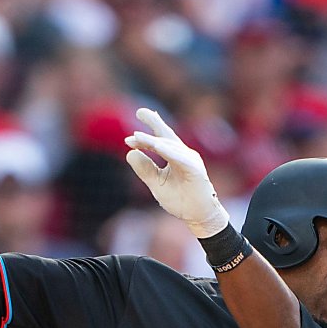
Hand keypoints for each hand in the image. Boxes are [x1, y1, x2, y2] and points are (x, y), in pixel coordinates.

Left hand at [123, 108, 229, 238]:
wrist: (197, 216)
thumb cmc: (180, 199)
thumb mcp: (156, 183)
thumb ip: (144, 169)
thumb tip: (129, 152)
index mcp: (174, 156)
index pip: (160, 139)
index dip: (145, 134)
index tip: (130, 134)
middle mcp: (183, 154)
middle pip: (167, 135)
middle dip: (154, 123)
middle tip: (140, 112)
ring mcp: (190, 161)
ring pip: (170, 146)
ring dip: (153, 140)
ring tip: (136, 136)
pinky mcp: (196, 170)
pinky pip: (180, 158)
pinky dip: (168, 152)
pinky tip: (157, 147)